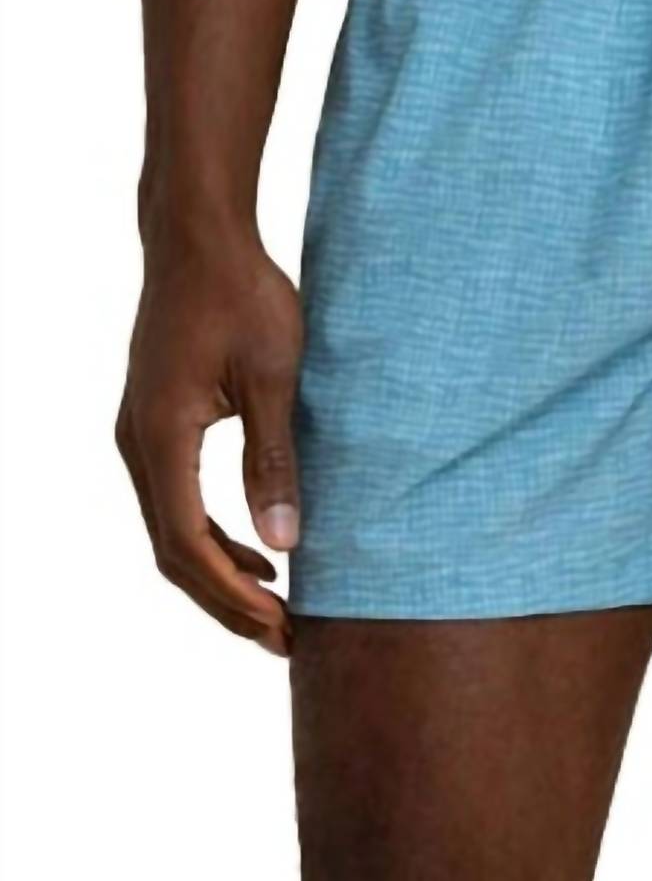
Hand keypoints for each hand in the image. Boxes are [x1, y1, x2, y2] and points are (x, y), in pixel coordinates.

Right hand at [117, 226, 302, 654]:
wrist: (198, 240)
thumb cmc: (242, 296)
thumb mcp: (275, 378)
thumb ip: (275, 460)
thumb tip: (284, 543)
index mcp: (161, 439)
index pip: (188, 546)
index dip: (233, 596)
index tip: (282, 629)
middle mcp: (138, 445)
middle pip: (173, 552)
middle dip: (227, 601)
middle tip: (286, 639)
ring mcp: (141, 435)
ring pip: (172, 530)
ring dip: (221, 573)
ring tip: (278, 607)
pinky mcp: (156, 424)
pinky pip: (177, 501)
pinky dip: (214, 536)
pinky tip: (259, 549)